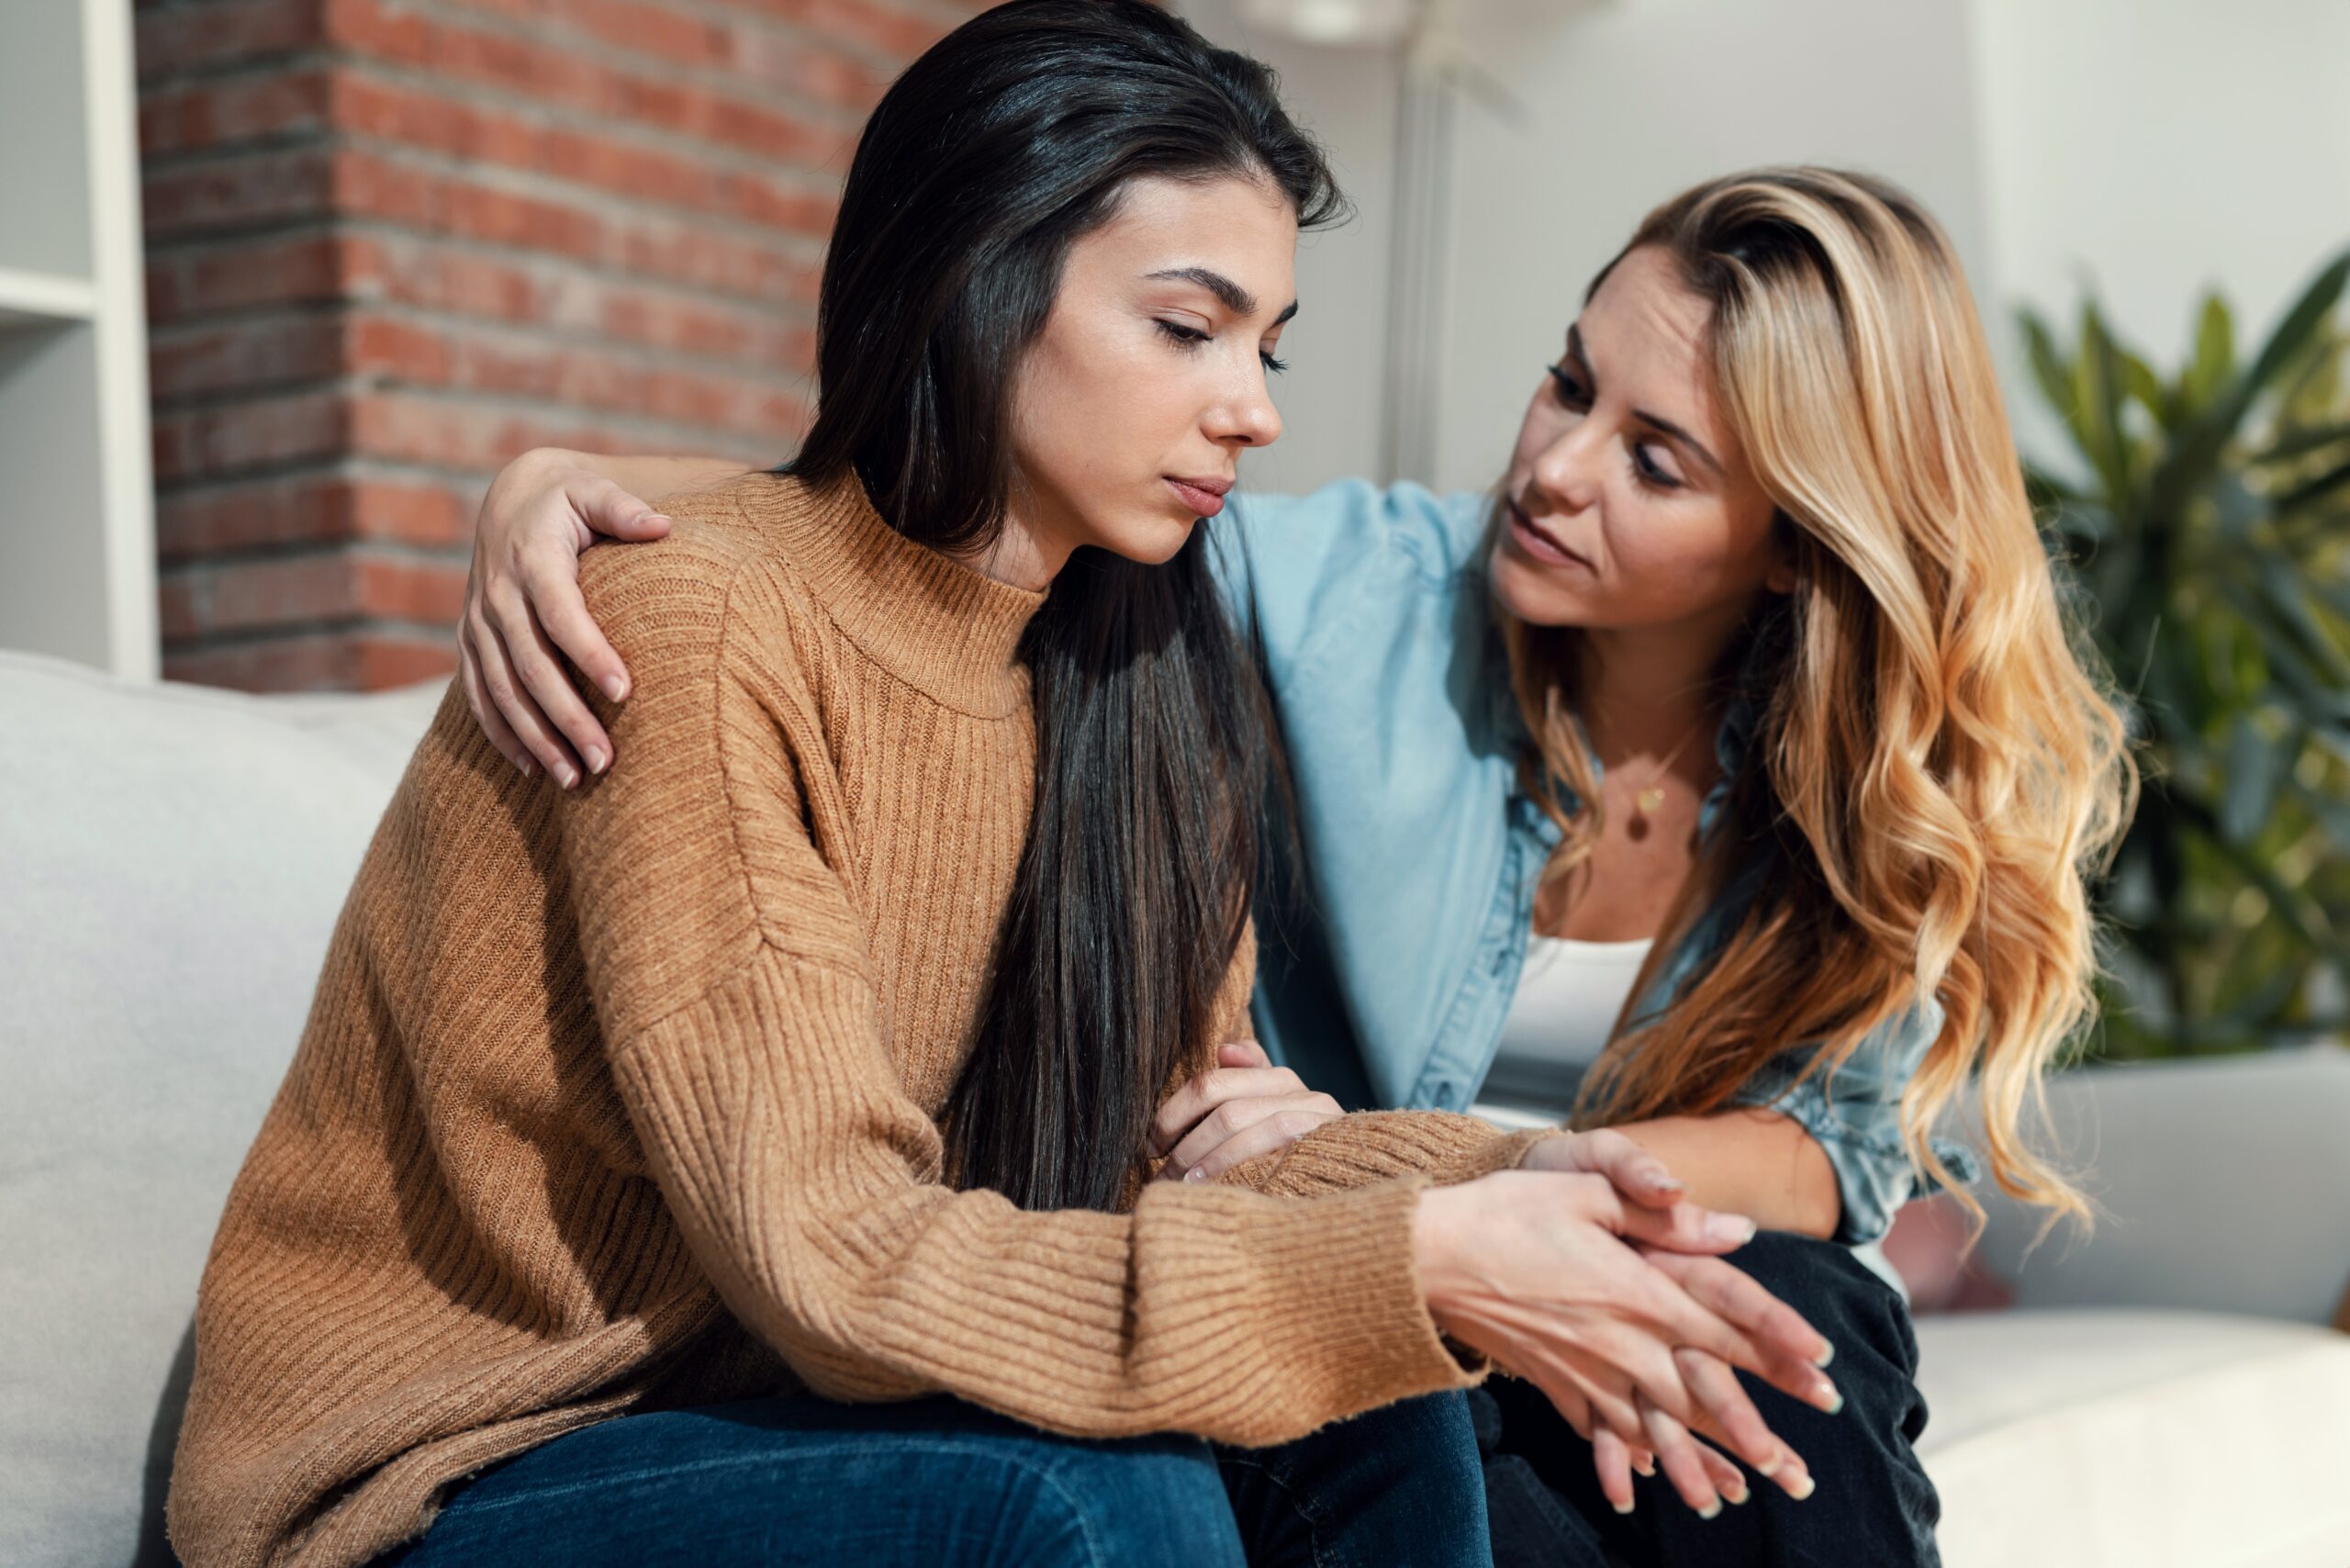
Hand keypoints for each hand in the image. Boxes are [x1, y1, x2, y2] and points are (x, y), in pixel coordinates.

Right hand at [459, 447, 673, 785]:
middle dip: (567, 717)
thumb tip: (661, 525)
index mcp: (531, 559)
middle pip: (531, 666)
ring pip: (502, 691)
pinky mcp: (469, 643)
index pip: (561, 614)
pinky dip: (502, 734)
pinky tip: (533, 769)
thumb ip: (623, 508)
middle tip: (606, 761)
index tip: (625, 692)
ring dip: (537, 738)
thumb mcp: (592, 491)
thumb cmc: (566, 500)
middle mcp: (497, 596)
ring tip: (575, 779)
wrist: (509, 500)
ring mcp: (477, 623)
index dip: (590, 653)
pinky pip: (479, 695)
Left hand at [1149, 1040, 1343, 1182]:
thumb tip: (1224, 1049)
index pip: (1212, 1085)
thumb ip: (1247, 1078)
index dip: (1174, 1113)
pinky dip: (1236, 1169)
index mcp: (1277, 1079)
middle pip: (1225, 1108)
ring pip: (1243, 1124)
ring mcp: (1315, 1119)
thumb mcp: (1271, 1110)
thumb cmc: (1299, 1148)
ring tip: (1183, 1186)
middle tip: (1162, 1172)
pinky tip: (1216, 1190)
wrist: (1357, 1177)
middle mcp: (1300, 1092)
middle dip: (1186, 1142)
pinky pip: (1272, 1150)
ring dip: (1205, 1159)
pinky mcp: (1325, 1146)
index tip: (1152, 1144)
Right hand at [1414, 1172, 1837, 1516]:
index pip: (1724, 1328)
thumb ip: (1661, 1212)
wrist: (1428, 1258)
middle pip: (1700, 1394)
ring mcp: (1584, 1370)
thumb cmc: (1508, 1210)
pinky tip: (1641, 1478)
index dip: (1778, 1351)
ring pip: (1654, 1429)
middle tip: (1795, 1471)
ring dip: (1694, 1465)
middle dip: (1752, 1432)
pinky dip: (1624, 1457)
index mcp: (1638, 1291)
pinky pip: (1598, 1430)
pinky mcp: (1552, 1384)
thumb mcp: (1588, 1191)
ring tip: (1728, 1498)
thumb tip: (1735, 1229)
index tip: (1823, 1375)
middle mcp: (1620, 1342)